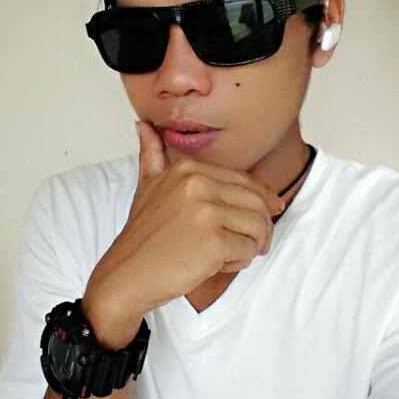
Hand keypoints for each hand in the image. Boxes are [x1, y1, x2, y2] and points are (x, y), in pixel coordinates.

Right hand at [83, 121, 284, 325]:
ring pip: (258, 226)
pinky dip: (240, 261)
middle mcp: (198, 184)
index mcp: (188, 168)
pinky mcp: (214, 241)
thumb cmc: (143, 235)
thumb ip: (152, 153)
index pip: (244, 180)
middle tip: (253, 243)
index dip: (262, 198)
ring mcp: (206, 212)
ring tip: (230, 254)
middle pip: (257, 202)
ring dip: (252, 245)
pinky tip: (219, 264)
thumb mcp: (147, 185)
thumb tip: (143, 125)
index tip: (271, 211)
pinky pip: (249, 249)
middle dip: (261, 225)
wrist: (126, 274)